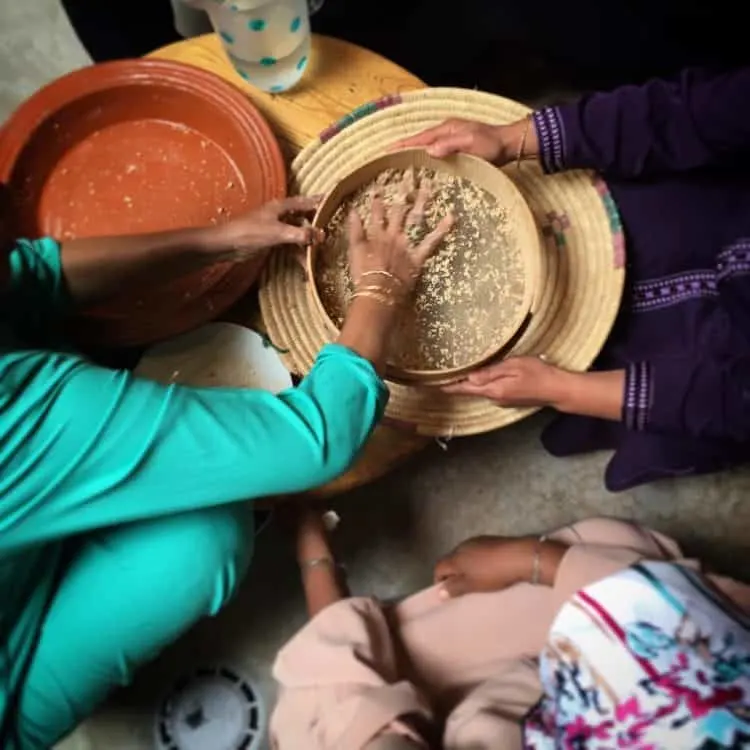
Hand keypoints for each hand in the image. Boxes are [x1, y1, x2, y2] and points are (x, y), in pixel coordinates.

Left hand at [219, 195, 322, 260]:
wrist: (227, 245)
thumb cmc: (249, 232)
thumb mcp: (278, 232)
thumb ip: (300, 234)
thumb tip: (321, 235)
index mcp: (281, 206)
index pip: (305, 202)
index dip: (318, 202)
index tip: (332, 201)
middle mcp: (280, 215)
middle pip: (303, 218)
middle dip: (316, 224)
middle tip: (332, 228)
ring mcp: (276, 228)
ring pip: (297, 233)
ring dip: (307, 242)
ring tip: (321, 250)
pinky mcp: (271, 241)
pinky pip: (290, 246)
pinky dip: (298, 253)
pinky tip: (305, 263)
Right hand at [348, 179, 453, 297]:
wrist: (378, 292)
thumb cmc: (364, 275)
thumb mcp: (354, 251)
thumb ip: (354, 230)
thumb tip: (353, 211)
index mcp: (377, 234)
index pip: (377, 213)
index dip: (377, 199)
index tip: (379, 187)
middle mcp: (393, 235)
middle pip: (399, 209)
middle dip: (403, 192)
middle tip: (409, 175)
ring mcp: (407, 244)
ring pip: (415, 218)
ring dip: (422, 201)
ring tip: (428, 185)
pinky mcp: (418, 256)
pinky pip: (432, 241)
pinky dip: (442, 229)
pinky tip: (451, 216)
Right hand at [394, 119, 505, 161]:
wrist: (510, 144)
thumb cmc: (492, 145)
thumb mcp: (471, 144)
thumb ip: (450, 145)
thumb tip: (428, 150)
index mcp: (447, 128)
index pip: (420, 137)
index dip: (404, 144)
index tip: (387, 150)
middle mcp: (447, 131)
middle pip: (420, 139)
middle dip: (404, 146)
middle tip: (387, 157)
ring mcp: (452, 137)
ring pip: (427, 144)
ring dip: (413, 151)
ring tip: (399, 160)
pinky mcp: (457, 146)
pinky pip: (436, 149)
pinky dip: (425, 154)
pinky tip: (422, 162)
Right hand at [434, 536, 538, 596]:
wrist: (519, 556)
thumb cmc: (493, 574)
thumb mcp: (472, 585)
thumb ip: (455, 588)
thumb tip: (440, 592)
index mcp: (455, 557)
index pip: (438, 567)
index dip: (439, 580)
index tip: (446, 592)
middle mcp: (462, 546)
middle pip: (450, 560)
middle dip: (452, 573)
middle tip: (461, 587)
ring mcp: (476, 541)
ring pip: (463, 555)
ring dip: (465, 566)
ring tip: (475, 579)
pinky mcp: (489, 539)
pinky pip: (476, 551)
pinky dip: (476, 560)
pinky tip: (488, 568)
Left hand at [441, 356, 570, 408]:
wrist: (556, 389)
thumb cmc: (538, 374)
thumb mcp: (513, 366)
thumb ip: (491, 372)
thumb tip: (470, 378)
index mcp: (493, 390)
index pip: (466, 389)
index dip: (450, 387)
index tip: (434, 385)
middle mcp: (495, 398)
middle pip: (471, 390)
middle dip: (457, 384)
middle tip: (442, 376)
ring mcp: (502, 400)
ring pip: (481, 390)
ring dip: (470, 384)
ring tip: (457, 374)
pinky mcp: (509, 399)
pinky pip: (490, 391)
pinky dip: (482, 384)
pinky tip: (480, 377)